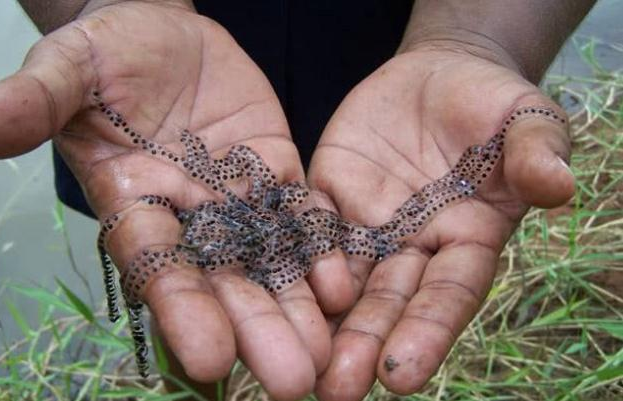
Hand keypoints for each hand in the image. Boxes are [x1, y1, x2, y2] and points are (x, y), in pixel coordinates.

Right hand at [0, 2, 329, 398]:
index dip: (182, 309)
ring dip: (298, 309)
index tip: (210, 359)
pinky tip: (343, 286)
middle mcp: (189, 218)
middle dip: (257, 330)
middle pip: (225, 282)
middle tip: (293, 384)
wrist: (163, 34)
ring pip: (270, 262)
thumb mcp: (68, 70)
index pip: (157, 267)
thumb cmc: (107, 53)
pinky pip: (301, 217)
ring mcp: (237, 199)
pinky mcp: (276, 173)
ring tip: (331, 359)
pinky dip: (321, 250)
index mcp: (134, 204)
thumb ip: (29, 103)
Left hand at [308, 47, 573, 398]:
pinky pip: (307, 229)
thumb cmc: (491, 102)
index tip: (401, 377)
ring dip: (321, 321)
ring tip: (297, 363)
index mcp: (467, 238)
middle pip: (387, 300)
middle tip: (334, 391)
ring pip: (342, 279)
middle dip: (362, 344)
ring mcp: (367, 224)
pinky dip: (290, 258)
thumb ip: (535, 154)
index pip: (448, 294)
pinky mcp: (330, 195)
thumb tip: (558, 185)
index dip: (427, 332)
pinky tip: (265, 289)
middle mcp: (413, 245)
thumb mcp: (526, 121)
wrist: (436, 75)